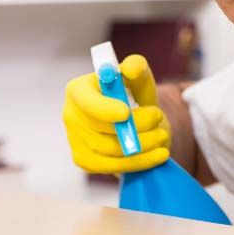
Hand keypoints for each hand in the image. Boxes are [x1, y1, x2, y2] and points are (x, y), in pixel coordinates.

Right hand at [63, 54, 170, 172]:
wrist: (131, 121)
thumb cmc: (131, 95)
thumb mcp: (137, 78)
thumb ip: (137, 68)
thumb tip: (132, 68)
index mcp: (78, 90)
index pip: (87, 101)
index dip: (104, 109)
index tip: (126, 112)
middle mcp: (70, 115)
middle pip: (102, 128)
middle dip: (135, 125)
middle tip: (159, 118)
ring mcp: (74, 140)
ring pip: (111, 150)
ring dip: (143, 144)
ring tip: (163, 135)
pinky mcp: (84, 160)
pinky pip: (112, 166)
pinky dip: (139, 162)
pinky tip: (159, 155)